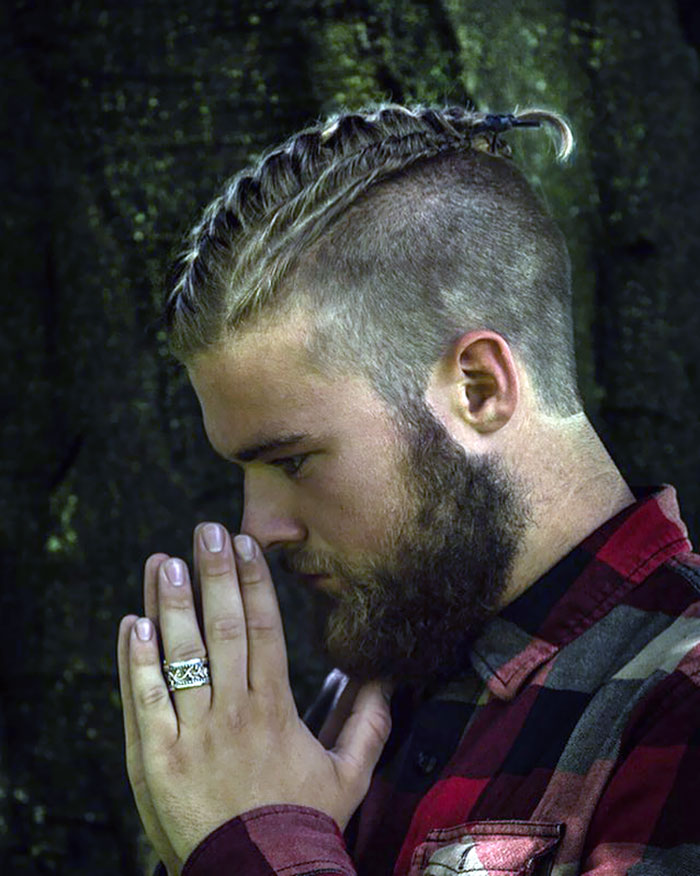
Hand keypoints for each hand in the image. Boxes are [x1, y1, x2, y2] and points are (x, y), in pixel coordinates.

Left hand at [117, 524, 391, 866]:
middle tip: (206, 530)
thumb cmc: (303, 823)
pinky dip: (137, 662)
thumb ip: (369, 722)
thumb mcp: (349, 775)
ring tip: (166, 561)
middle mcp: (236, 711)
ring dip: (173, 605)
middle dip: (214, 574)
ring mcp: (194, 733)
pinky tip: (133, 624)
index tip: (246, 545)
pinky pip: (145, 701)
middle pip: (224, 628)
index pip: (265, 629)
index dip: (254, 582)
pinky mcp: (157, 759)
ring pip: (182, 655)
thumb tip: (386, 677)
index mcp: (276, 708)